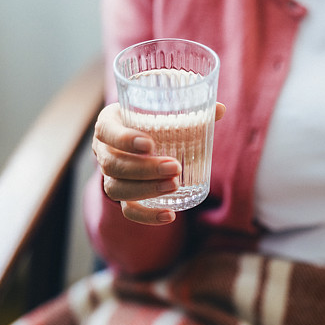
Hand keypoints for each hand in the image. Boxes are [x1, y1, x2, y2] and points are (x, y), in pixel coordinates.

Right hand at [92, 102, 225, 224]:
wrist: (134, 144)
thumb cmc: (149, 121)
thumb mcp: (162, 112)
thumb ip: (189, 111)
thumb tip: (221, 109)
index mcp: (108, 124)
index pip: (107, 131)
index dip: (124, 139)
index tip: (149, 144)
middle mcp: (102, 151)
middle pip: (114, 164)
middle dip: (144, 169)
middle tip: (174, 168)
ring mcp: (109, 175)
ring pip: (117, 188)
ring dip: (146, 190)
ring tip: (174, 185)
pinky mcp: (122, 196)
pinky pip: (128, 211)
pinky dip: (147, 216)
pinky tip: (169, 216)